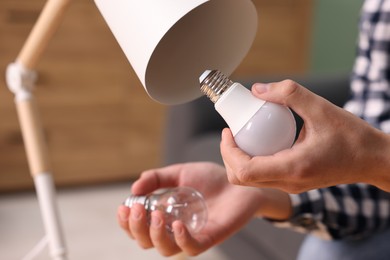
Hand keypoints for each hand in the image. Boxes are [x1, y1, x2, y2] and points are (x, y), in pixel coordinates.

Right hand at [117, 162, 291, 255]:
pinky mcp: (208, 238)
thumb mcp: (179, 173)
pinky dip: (181, 239)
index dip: (126, 222)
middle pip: (146, 241)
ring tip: (156, 215)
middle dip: (136, 228)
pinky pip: (191, 248)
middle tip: (136, 210)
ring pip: (165, 248)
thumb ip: (156, 178)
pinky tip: (177, 225)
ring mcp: (191, 235)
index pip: (138, 227)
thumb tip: (134, 189)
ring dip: (155, 234)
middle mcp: (173, 228)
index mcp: (163, 215)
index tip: (124, 207)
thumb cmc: (209, 179)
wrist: (237, 180)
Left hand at [221, 80, 389, 192]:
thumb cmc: (353, 136)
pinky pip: (264, 176)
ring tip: (243, 134)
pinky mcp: (294, 183)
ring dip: (239, 158)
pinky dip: (253, 160)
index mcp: (293, 169)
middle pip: (241, 178)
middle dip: (229, 155)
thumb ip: (288, 94)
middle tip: (232, 132)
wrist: (373, 160)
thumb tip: (256, 89)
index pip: (244, 171)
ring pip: (251, 180)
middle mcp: (288, 183)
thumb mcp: (321, 108)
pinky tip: (261, 139)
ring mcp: (291, 186)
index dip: (228, 151)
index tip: (228, 130)